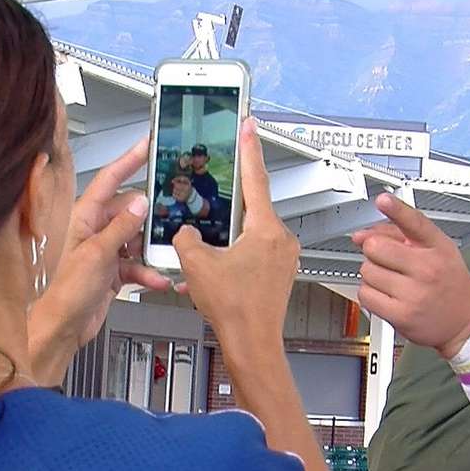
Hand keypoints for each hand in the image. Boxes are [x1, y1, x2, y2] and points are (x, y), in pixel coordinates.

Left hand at [29, 138, 171, 379]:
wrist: (60, 328)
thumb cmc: (62, 293)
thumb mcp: (98, 254)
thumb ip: (121, 227)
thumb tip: (140, 203)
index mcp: (81, 217)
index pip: (108, 180)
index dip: (128, 160)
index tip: (147, 145)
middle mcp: (91, 230)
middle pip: (129, 211)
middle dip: (150, 218)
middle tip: (171, 218)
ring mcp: (102, 251)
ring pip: (136, 239)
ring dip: (150, 251)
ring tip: (164, 257)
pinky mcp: (110, 272)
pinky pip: (136, 264)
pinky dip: (148, 272)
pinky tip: (156, 280)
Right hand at [173, 118, 298, 345]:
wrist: (252, 344)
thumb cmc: (235, 310)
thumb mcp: (195, 265)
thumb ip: (185, 238)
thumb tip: (185, 232)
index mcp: (266, 229)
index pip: (256, 178)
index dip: (249, 148)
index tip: (249, 126)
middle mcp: (282, 239)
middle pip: (253, 207)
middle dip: (230, 203)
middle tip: (217, 192)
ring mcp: (284, 257)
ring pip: (253, 231)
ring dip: (231, 234)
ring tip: (212, 247)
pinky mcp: (280, 272)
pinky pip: (257, 251)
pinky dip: (237, 252)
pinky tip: (220, 265)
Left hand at [353, 194, 469, 357]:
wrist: (466, 321)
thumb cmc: (450, 283)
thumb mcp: (438, 250)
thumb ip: (401, 235)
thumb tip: (362, 235)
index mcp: (437, 248)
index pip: (415, 222)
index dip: (397, 209)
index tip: (384, 200)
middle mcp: (427, 269)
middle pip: (375, 247)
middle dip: (375, 251)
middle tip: (387, 259)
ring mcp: (414, 293)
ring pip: (367, 271)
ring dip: (372, 274)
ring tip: (391, 280)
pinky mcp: (401, 315)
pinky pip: (366, 295)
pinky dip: (370, 294)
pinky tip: (386, 294)